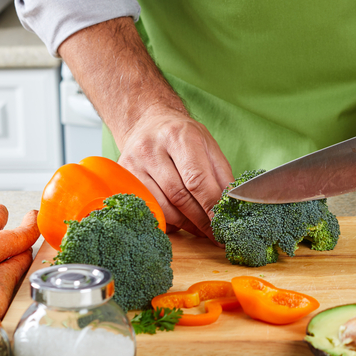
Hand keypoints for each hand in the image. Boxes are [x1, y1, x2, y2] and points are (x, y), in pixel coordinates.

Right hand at [115, 102, 232, 242]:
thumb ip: (222, 175)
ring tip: (200, 228)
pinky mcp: (123, 177)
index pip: (196, 179)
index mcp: (179, 136)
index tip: (222, 224)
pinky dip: (168, 220)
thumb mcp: (208, 146)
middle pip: (178, 196)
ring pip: (162, 206)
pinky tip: (180, 221)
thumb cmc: (183, 136)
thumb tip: (232, 206)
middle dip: (200, 219)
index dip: (210, 206)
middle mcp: (151, 148)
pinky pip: (148, 208)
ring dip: (185, 224)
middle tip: (215, 233)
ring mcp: (133, 163)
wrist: (149, 122)